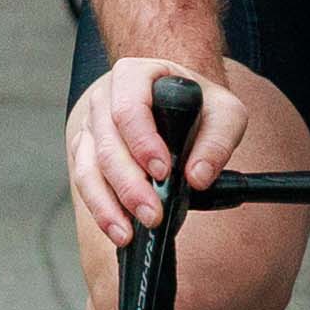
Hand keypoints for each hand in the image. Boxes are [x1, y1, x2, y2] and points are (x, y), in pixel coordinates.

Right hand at [69, 55, 226, 241]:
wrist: (180, 104)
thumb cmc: (200, 105)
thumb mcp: (225, 113)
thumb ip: (219, 141)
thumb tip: (199, 177)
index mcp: (135, 76)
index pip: (129, 108)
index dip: (142, 142)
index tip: (162, 172)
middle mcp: (105, 98)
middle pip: (107, 144)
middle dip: (128, 185)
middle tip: (152, 214)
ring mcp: (92, 126)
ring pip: (88, 167)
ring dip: (107, 204)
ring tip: (128, 233)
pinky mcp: (86, 152)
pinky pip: (84, 181)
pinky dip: (100, 207)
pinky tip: (118, 228)